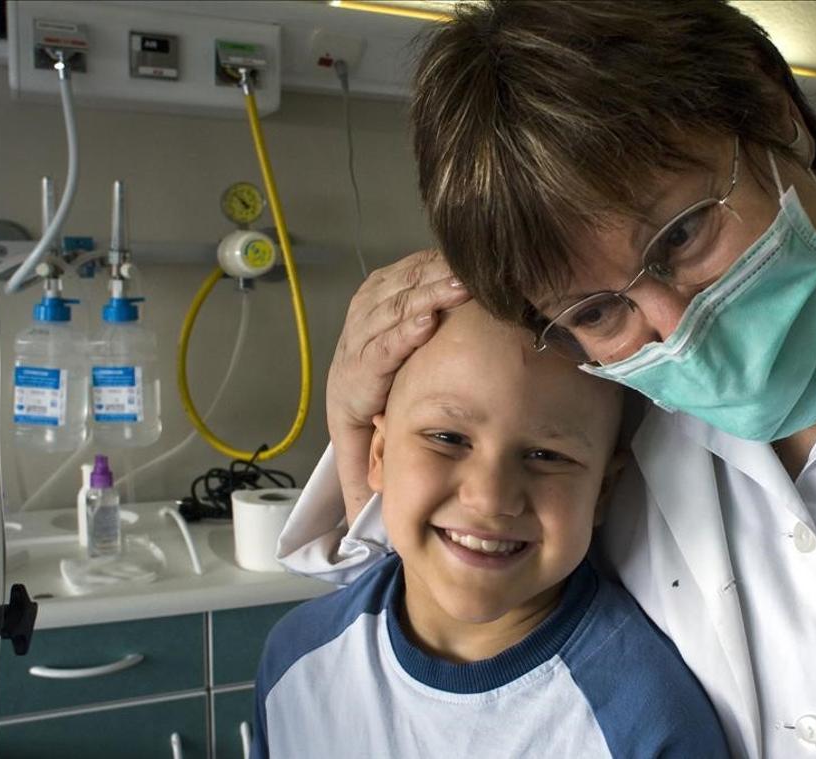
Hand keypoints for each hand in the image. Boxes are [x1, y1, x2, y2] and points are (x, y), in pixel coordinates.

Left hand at [326, 249, 469, 517]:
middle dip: (421, 296)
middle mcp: (355, 341)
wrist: (348, 381)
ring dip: (429, 276)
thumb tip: (361, 533)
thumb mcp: (358, 452)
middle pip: (385, 313)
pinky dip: (429, 264)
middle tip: (458, 286)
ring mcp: (365, 312)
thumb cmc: (363, 417)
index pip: (374, 354)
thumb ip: (362, 485)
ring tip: (467, 269)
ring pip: (394, 287)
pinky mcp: (377, 292)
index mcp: (353, 380)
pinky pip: (402, 272)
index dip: (398, 337)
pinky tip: (460, 259)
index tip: (426, 324)